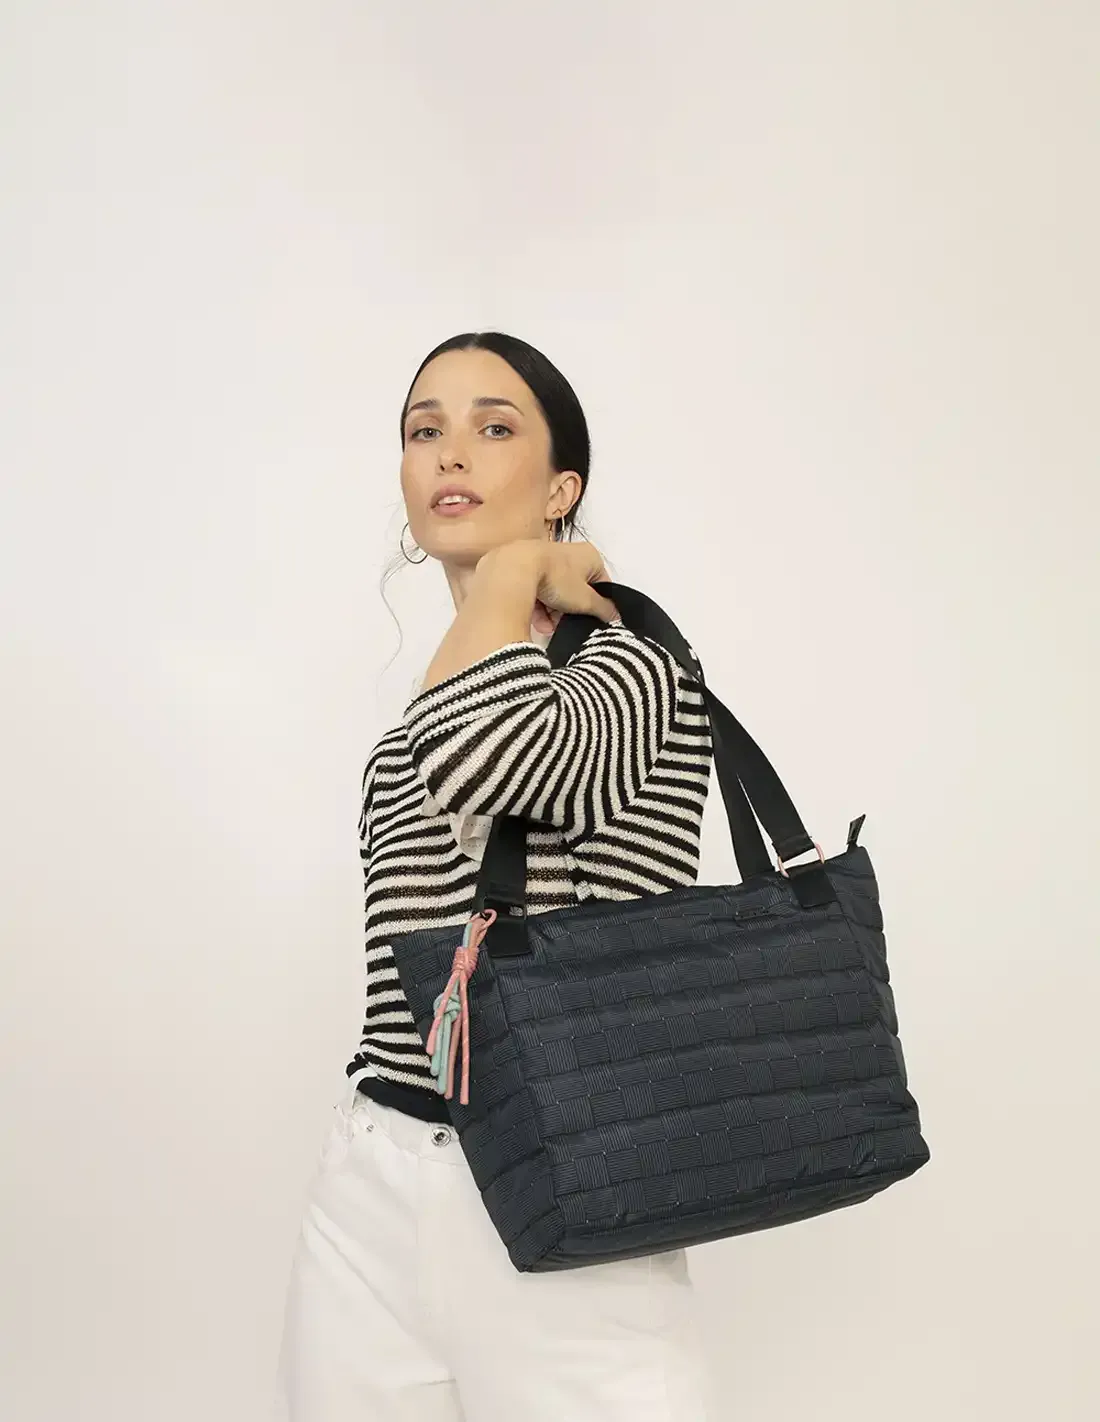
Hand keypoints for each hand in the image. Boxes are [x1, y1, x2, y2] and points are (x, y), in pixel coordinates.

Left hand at [490, 540, 617, 625]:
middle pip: (576, 590)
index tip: (593, 618)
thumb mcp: (586, 600)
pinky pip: (537, 591)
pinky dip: (539, 608)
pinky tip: (539, 624)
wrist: (514, 570)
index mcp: (589, 555)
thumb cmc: (555, 577)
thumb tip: (614, 616)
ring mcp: (545, 560)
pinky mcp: (525, 568)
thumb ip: (603, 609)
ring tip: (550, 627)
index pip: (601, 582)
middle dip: (571, 612)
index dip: (598, 604)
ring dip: (554, 613)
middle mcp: (568, 554)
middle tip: (568, 625)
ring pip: (555, 593)